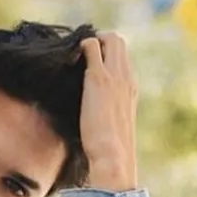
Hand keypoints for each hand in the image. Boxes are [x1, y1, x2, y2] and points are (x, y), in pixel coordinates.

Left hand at [79, 32, 137, 191]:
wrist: (113, 158)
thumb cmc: (110, 153)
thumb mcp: (111, 129)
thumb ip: (105, 117)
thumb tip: (93, 123)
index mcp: (130, 89)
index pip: (122, 58)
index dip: (106, 55)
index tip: (89, 63)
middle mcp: (126, 78)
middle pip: (118, 41)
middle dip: (99, 41)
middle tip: (79, 55)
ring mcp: (113, 76)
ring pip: (109, 38)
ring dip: (90, 40)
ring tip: (73, 55)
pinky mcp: (97, 78)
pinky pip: (90, 46)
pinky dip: (78, 46)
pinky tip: (66, 59)